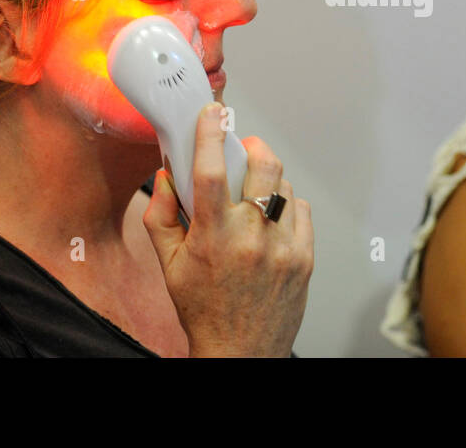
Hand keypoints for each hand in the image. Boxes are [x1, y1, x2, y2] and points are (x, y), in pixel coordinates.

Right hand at [143, 103, 313, 356]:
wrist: (241, 352)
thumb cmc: (203, 308)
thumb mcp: (168, 265)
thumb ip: (160, 216)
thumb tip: (164, 175)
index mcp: (213, 236)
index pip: (211, 171)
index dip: (210, 135)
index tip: (212, 113)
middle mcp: (251, 237)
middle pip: (263, 165)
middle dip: (252, 145)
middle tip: (242, 146)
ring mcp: (283, 247)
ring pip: (284, 185)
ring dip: (268, 179)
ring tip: (253, 192)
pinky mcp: (304, 257)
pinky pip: (302, 209)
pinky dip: (287, 204)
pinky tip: (271, 217)